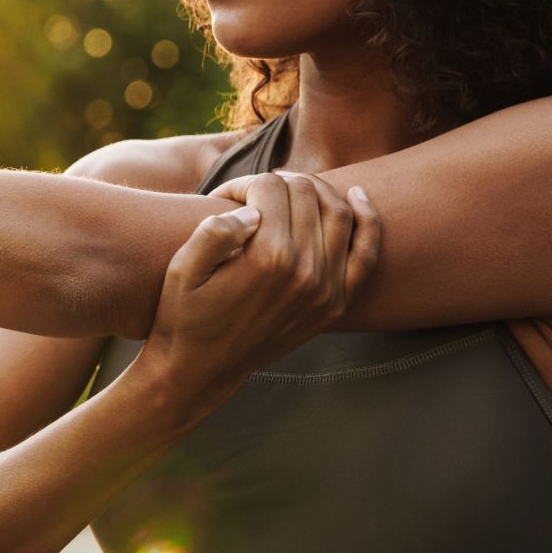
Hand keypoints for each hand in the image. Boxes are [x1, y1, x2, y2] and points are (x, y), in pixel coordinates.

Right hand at [141, 171, 380, 402]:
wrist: (203, 369)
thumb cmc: (187, 316)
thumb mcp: (184, 269)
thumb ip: (215, 230)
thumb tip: (254, 210)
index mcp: (267, 258)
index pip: (269, 188)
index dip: (243, 183)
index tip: (225, 197)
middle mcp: (304, 271)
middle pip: (305, 194)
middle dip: (277, 183)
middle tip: (255, 194)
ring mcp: (326, 288)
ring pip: (338, 212)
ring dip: (316, 190)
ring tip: (291, 190)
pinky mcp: (335, 303)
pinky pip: (366, 253)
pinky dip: (367, 220)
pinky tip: (357, 196)